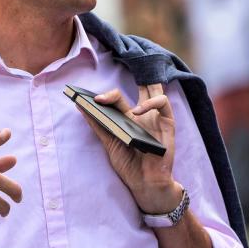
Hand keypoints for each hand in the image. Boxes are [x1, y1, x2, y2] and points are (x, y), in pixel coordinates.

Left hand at [81, 84, 179, 212]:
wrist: (145, 183)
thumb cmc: (129, 165)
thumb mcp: (109, 143)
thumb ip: (98, 124)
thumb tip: (81, 106)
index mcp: (129, 119)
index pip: (121, 97)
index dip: (109, 93)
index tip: (92, 98)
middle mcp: (143, 115)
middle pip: (143, 87)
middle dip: (136, 73)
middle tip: (123, 64)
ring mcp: (156, 118)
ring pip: (155, 90)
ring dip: (145, 81)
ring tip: (122, 89)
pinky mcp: (167, 123)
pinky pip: (163, 103)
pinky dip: (151, 102)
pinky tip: (137, 111)